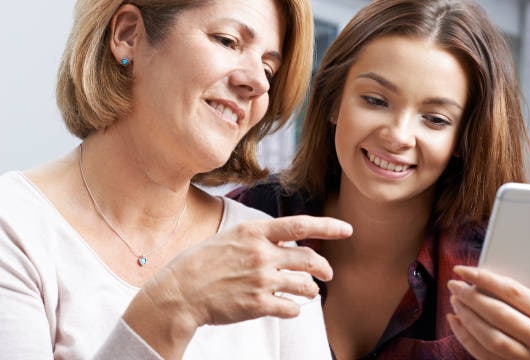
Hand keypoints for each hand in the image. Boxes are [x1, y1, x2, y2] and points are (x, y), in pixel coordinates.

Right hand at [140, 215, 350, 320]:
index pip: (300, 224)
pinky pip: (291, 308)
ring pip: (304, 285)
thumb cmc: (200, 263)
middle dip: (324, 267)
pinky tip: (286, 307)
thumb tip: (286, 241)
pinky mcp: (258, 304)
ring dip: (311, 290)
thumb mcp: (230, 237)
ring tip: (308, 292)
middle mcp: (261, 253)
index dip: (328, 226)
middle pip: (309, 258)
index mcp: (254, 231)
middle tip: (327, 273)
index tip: (347, 229)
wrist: (179, 292)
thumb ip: (259, 237)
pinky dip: (293, 309)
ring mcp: (261, 279)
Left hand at [447, 247, 529, 359]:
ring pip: (490, 337)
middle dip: (471, 297)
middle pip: (499, 314)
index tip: (462, 269)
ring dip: (467, 316)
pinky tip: (454, 320)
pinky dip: (464, 337)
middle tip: (453, 284)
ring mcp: (525, 357)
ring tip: (454, 299)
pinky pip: (483, 354)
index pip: (513, 292)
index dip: (485, 279)